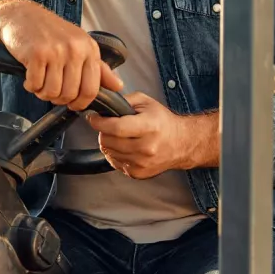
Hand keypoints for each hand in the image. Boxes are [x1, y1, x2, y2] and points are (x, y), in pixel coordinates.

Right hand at [0, 0, 123, 110]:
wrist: (21, 15)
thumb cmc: (49, 31)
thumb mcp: (79, 45)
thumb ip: (99, 68)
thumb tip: (118, 85)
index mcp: (89, 49)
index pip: (91, 89)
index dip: (80, 103)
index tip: (72, 104)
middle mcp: (75, 49)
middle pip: (70, 94)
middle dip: (58, 99)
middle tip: (50, 90)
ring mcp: (56, 50)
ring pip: (52, 92)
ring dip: (43, 93)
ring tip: (39, 82)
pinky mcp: (37, 53)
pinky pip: (35, 85)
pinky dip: (30, 86)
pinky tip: (29, 77)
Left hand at [88, 93, 217, 178]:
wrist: (182, 143)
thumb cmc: (163, 122)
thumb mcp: (145, 102)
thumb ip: (123, 100)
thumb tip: (104, 104)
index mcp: (149, 127)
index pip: (116, 127)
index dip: (99, 122)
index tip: (93, 117)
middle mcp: (146, 147)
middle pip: (108, 141)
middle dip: (103, 131)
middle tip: (109, 126)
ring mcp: (142, 163)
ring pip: (108, 152)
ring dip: (108, 142)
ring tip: (120, 136)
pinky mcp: (138, 173)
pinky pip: (114, 162)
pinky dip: (115, 154)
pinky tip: (125, 147)